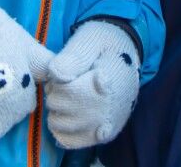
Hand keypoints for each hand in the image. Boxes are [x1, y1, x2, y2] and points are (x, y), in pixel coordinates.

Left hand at [44, 20, 141, 149]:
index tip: (65, 72)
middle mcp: (113, 105)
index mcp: (110, 78)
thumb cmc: (103, 44)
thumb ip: (73, 56)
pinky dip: (62, 131)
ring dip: (57, 112)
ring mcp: (110, 122)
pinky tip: (66, 116)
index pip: (69, 92)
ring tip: (66, 97)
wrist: (125, 54)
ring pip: (65, 126)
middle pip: (64, 109)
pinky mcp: (105, 133)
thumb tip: (56, 74)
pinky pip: (73, 141)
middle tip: (63, 83)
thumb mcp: (89, 40)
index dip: (58, 82)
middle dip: (55, 95)